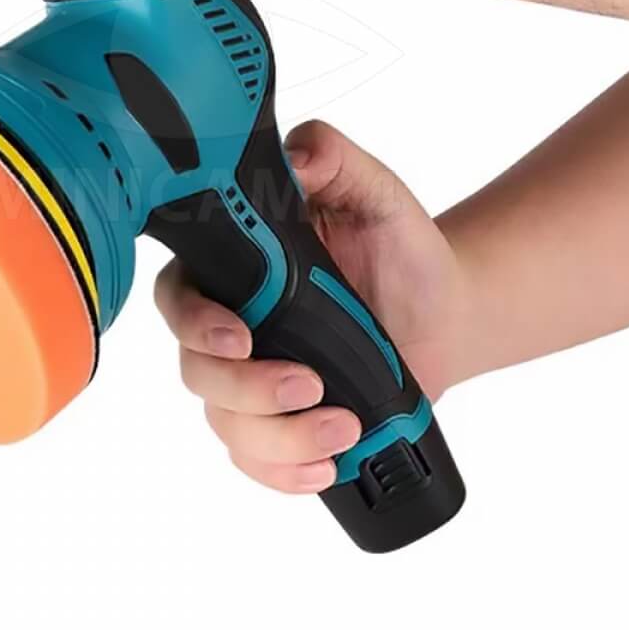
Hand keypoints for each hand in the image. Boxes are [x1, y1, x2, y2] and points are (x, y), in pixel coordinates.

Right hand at [154, 119, 472, 494]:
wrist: (448, 313)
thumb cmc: (402, 248)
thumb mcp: (374, 190)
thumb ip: (331, 156)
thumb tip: (292, 156)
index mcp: (237, 268)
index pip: (179, 295)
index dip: (195, 322)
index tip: (242, 335)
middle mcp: (233, 326)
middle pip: (196, 372)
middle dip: (246, 389)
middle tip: (309, 383)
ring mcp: (254, 381)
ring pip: (225, 426)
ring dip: (278, 438)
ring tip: (342, 426)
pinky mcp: (283, 425)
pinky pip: (256, 463)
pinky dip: (283, 474)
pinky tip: (324, 466)